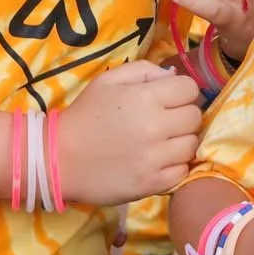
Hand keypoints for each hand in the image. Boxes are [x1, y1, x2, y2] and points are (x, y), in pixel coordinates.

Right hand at [58, 60, 201, 206]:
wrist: (58, 158)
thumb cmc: (85, 115)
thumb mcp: (108, 80)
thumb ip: (144, 71)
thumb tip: (173, 76)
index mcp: (146, 97)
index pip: (190, 89)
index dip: (181, 92)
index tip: (168, 99)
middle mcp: (155, 127)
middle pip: (195, 117)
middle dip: (183, 115)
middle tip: (165, 121)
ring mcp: (154, 158)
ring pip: (192, 145)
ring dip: (180, 142)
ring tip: (162, 142)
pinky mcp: (151, 184)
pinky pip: (182, 172)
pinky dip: (174, 167)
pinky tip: (158, 162)